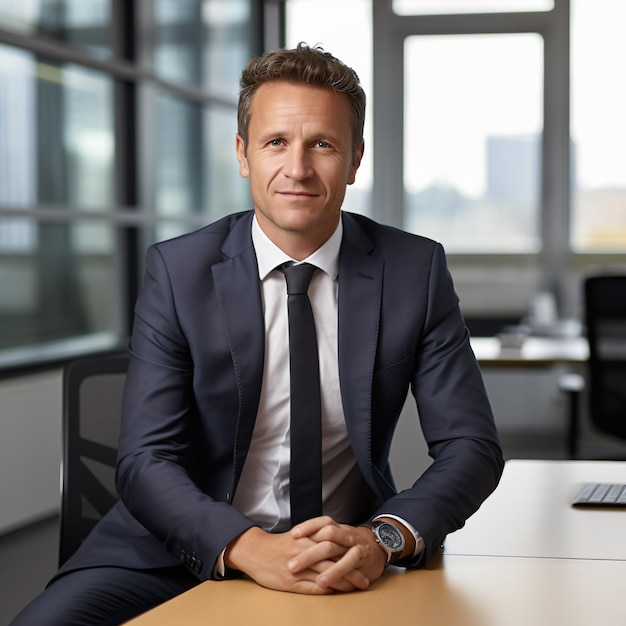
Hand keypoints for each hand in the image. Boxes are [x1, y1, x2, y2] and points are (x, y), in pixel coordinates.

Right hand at [223, 524, 370, 593]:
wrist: (255, 550)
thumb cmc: (278, 545)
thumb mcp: (297, 536)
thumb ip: (315, 539)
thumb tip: (335, 546)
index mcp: (307, 538)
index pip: (334, 546)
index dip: (350, 555)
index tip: (362, 562)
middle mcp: (304, 551)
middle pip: (334, 561)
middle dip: (351, 571)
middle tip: (365, 579)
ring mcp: (297, 568)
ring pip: (326, 576)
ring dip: (343, 583)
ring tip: (355, 588)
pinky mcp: (289, 582)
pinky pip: (312, 588)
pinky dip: (326, 591)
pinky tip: (336, 593)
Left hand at [289, 516, 386, 589]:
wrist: (379, 548)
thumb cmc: (351, 546)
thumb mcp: (338, 538)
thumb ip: (321, 539)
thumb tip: (296, 541)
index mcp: (338, 528)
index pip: (322, 522)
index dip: (308, 526)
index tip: (292, 534)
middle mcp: (345, 534)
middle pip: (325, 536)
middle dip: (307, 551)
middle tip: (291, 565)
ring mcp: (354, 545)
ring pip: (334, 549)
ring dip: (319, 564)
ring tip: (303, 574)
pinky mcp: (362, 558)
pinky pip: (349, 563)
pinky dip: (335, 572)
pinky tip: (324, 582)